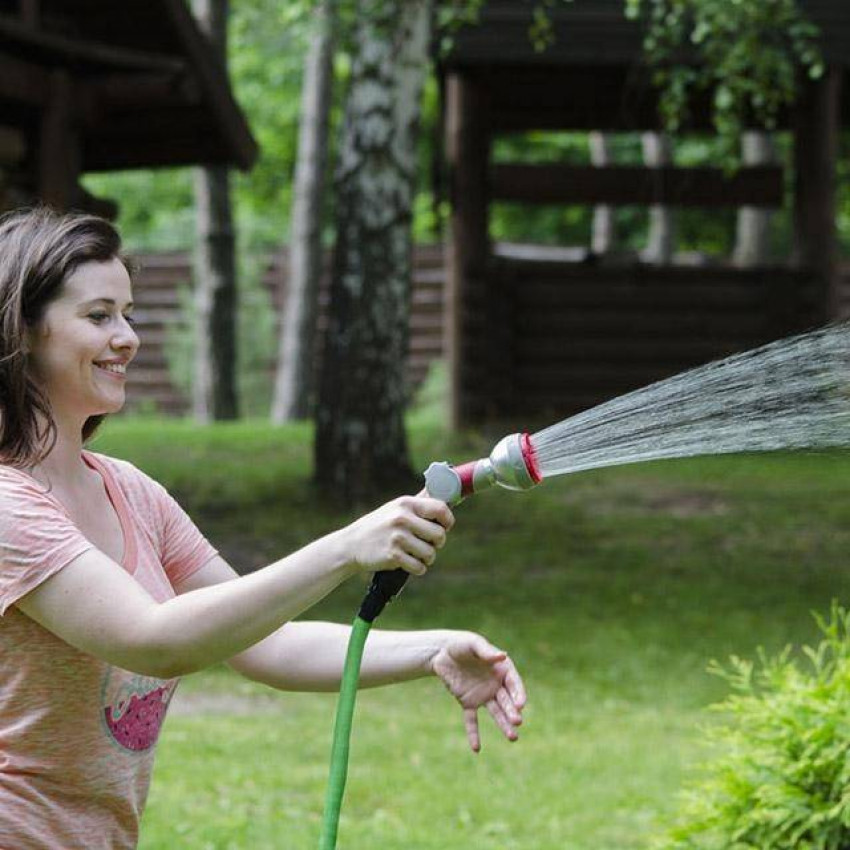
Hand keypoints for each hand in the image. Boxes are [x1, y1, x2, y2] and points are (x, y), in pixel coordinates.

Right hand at [343, 494, 454, 576]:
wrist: (351, 544)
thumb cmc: (380, 526)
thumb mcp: (396, 508)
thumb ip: (419, 504)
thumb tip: (446, 497)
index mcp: (406, 504)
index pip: (440, 509)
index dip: (448, 520)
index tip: (446, 527)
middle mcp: (402, 518)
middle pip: (439, 534)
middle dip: (437, 543)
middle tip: (428, 544)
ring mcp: (397, 537)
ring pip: (430, 553)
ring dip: (427, 558)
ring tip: (416, 554)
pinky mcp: (393, 555)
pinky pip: (419, 567)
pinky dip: (417, 568)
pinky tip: (408, 563)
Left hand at [431, 632, 526, 752]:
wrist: (441, 652)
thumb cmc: (461, 644)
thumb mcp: (473, 644)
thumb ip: (486, 652)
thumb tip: (503, 655)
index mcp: (501, 669)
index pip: (514, 683)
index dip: (519, 693)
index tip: (520, 704)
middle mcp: (495, 685)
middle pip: (507, 701)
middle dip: (512, 712)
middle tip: (518, 722)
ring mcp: (482, 695)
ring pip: (495, 712)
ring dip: (503, 724)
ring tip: (513, 738)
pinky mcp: (468, 702)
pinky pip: (472, 720)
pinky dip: (474, 733)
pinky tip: (476, 748)